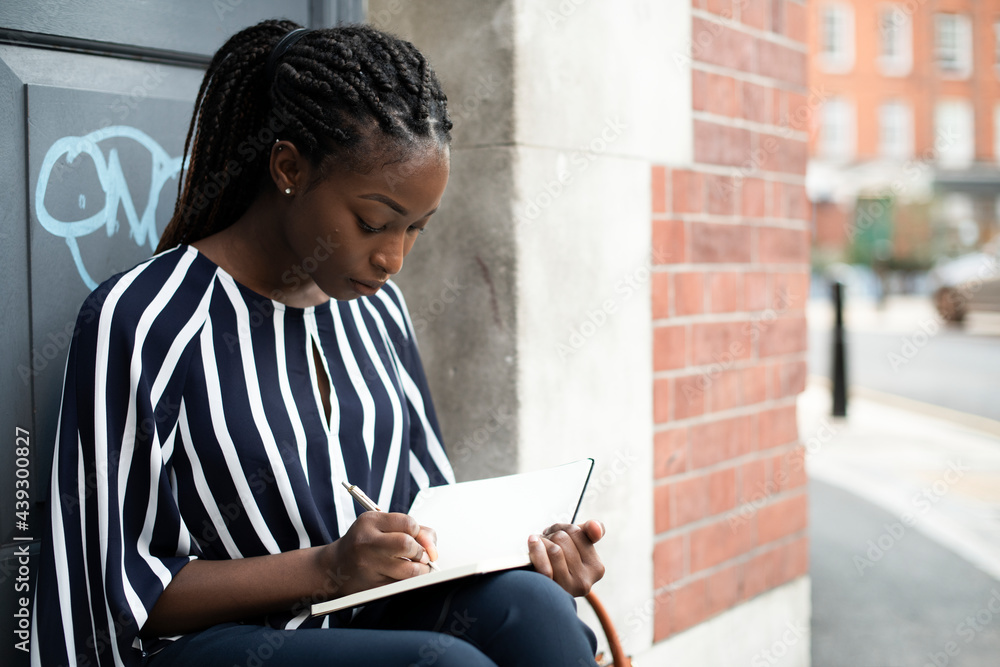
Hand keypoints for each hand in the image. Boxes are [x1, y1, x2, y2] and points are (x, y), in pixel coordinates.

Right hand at [321, 512, 437, 596]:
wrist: (335, 567)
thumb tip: (432, 546)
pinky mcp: (373, 585)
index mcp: (370, 522)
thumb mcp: (380, 526)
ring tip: (417, 566)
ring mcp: (369, 565)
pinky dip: (411, 581)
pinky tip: (405, 575)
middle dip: (421, 551)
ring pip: (410, 569)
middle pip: (407, 544)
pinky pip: (403, 584)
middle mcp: (367, 542)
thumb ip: (410, 529)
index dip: (418, 532)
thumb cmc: (363, 543)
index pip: (408, 523)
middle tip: (420, 555)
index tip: (416, 537)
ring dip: (420, 569)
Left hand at [528, 519, 605, 596]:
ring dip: (541, 542)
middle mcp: (585, 581)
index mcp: (596, 568)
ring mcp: (568, 588)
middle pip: (563, 539)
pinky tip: (533, 545)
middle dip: (550, 535)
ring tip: (539, 546)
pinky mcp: (552, 591)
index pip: (575, 531)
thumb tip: (595, 526)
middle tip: (545, 541)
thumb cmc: (560, 561)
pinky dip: (536, 551)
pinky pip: (545, 567)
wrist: (541, 589)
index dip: (560, 527)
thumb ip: (591, 531)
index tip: (554, 533)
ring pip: (555, 550)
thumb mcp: (577, 544)